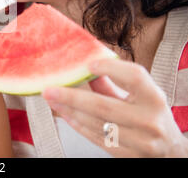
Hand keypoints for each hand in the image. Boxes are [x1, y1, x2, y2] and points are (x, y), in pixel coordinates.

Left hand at [42, 58, 187, 156]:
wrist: (170, 152)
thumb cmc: (151, 115)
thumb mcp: (141, 95)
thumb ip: (114, 81)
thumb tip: (85, 66)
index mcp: (155, 98)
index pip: (135, 77)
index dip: (111, 69)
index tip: (88, 64)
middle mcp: (149, 121)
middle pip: (105, 106)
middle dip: (72, 97)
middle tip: (49, 89)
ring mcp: (139, 142)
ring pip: (96, 124)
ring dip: (69, 111)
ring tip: (51, 100)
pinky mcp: (128, 156)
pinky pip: (96, 139)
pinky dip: (78, 125)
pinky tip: (65, 114)